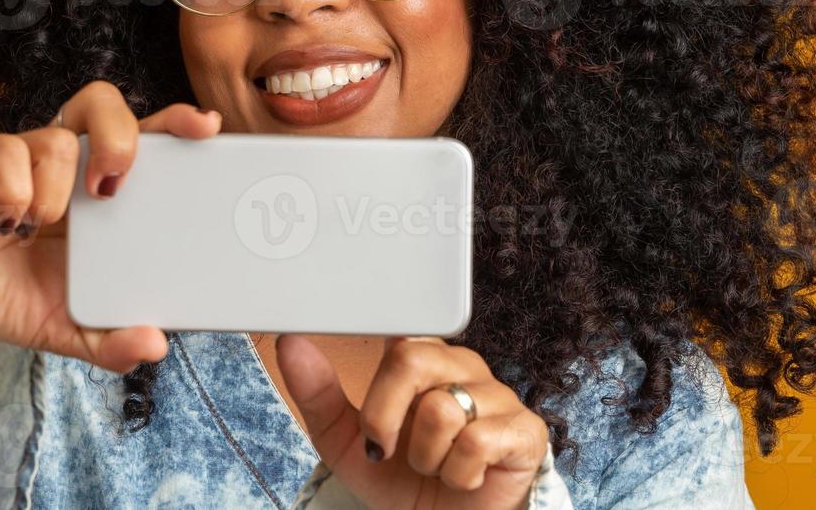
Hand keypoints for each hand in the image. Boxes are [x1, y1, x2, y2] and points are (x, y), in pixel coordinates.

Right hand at [0, 81, 220, 391]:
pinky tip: (5, 221)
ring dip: (57, 187)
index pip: (145, 136)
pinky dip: (12, 188)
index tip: (207, 128)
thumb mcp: (65, 326)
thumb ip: (108, 339)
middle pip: (104, 104)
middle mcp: (63, 162)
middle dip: (121, 134)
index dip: (177, 122)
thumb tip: (155, 346)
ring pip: (59, 134)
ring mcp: (19, 154)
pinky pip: (5, 150)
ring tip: (41, 226)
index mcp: (96, 187)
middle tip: (112, 184)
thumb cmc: (5, 293)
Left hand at [277, 335, 549, 509]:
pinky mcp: (525, 431)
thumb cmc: (400, 480)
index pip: (393, 334)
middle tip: (386, 451)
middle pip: (410, 360)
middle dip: (384, 417)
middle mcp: (462, 366)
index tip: (364, 411)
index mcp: (422, 356)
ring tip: (434, 466)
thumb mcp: (345, 441)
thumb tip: (289, 343)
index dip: (372, 371)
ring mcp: (498, 395)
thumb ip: (317, 391)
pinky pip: (478, 441)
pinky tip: (464, 478)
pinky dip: (458, 474)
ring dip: (425, 457)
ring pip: (442, 409)